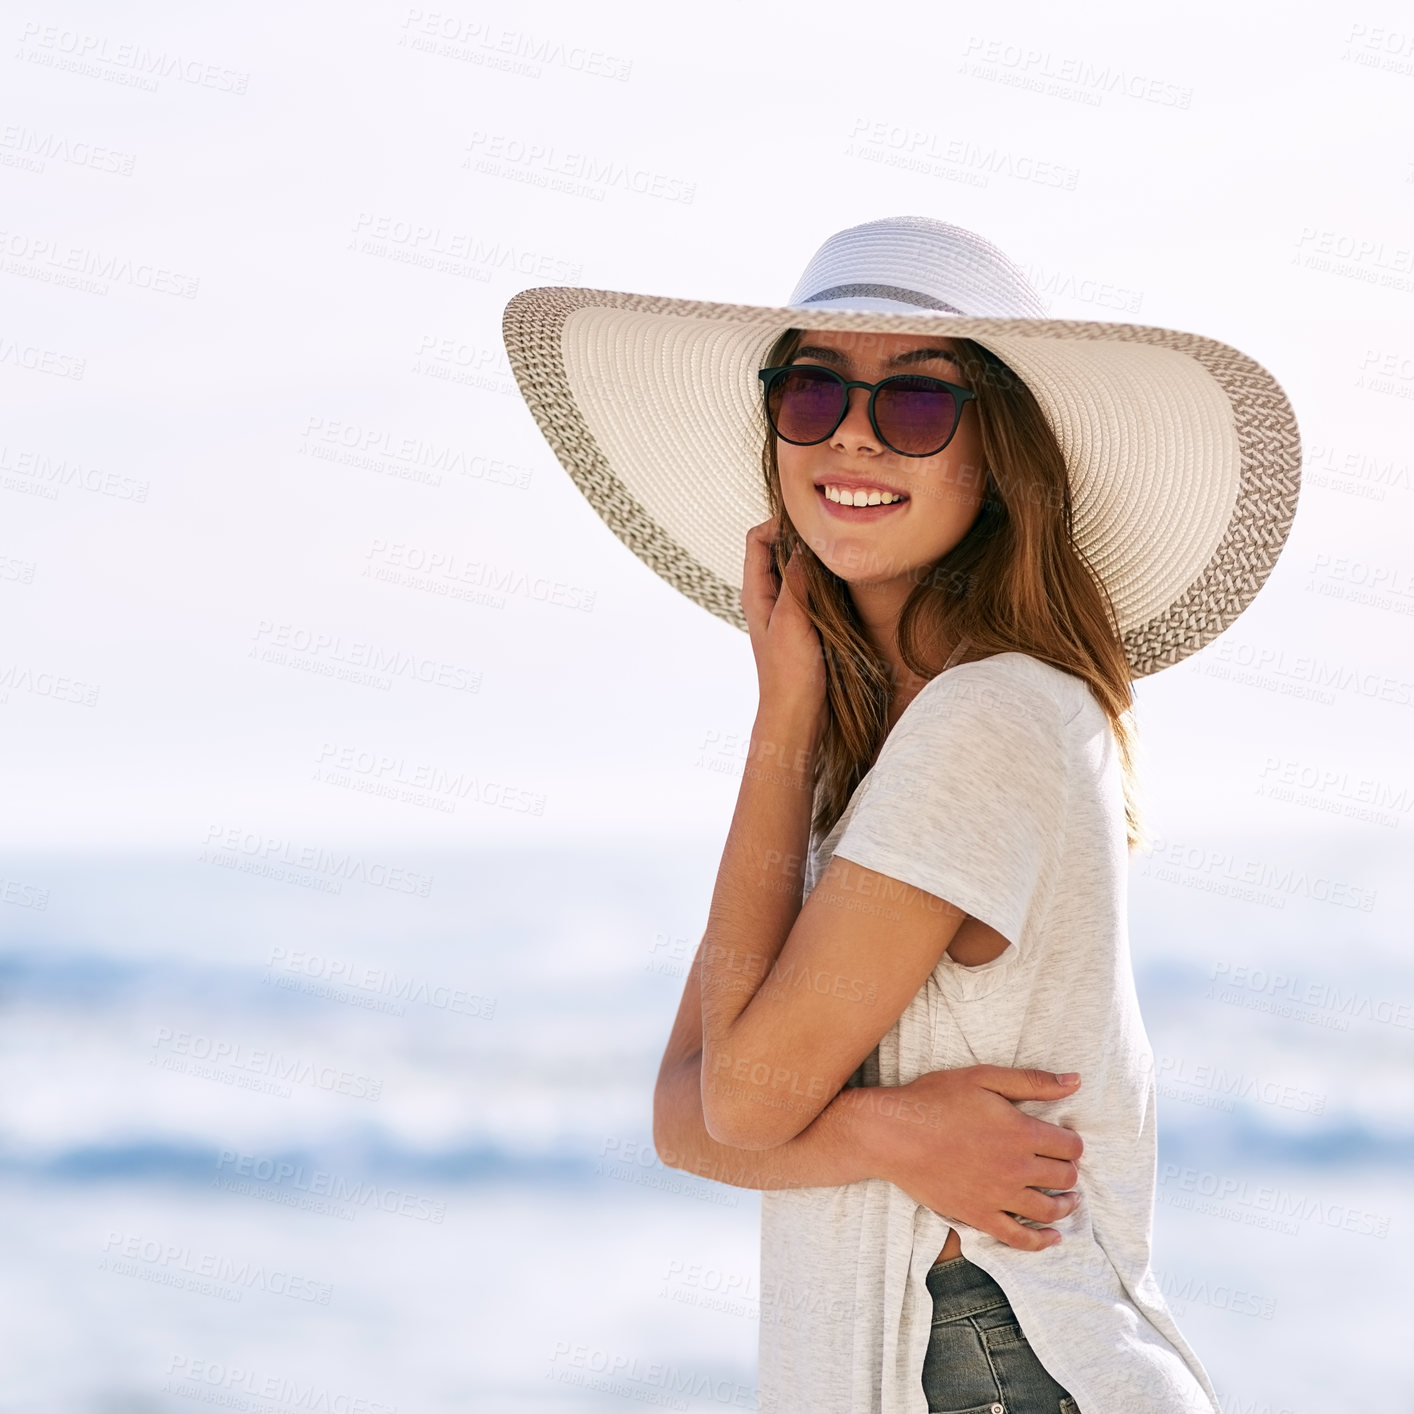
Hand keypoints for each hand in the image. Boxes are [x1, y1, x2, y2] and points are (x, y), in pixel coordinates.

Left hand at [740, 520, 826, 729]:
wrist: (797, 715)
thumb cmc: (789, 673)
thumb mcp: (792, 620)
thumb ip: (796, 580)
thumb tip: (804, 543)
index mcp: (755, 592)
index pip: (758, 538)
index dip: (780, 523)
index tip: (811, 523)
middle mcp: (767, 596)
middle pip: (778, 548)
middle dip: (802, 536)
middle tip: (832, 533)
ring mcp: (786, 609)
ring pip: (798, 568)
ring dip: (816, 559)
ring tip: (842, 552)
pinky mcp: (804, 622)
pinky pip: (813, 589)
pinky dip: (826, 579)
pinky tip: (846, 580)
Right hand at [860, 1065, 1083, 1251]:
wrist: (894, 1134)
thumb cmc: (935, 1099)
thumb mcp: (984, 1078)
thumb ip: (1032, 1082)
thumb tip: (1075, 1081)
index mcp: (1021, 1132)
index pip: (1070, 1146)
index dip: (1072, 1142)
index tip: (1064, 1140)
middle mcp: (1016, 1168)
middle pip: (1064, 1178)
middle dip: (1069, 1171)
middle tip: (1063, 1165)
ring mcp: (998, 1196)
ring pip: (1049, 1210)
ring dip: (1064, 1206)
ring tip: (1067, 1200)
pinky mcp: (978, 1215)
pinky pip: (1018, 1238)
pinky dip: (1041, 1242)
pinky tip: (1052, 1238)